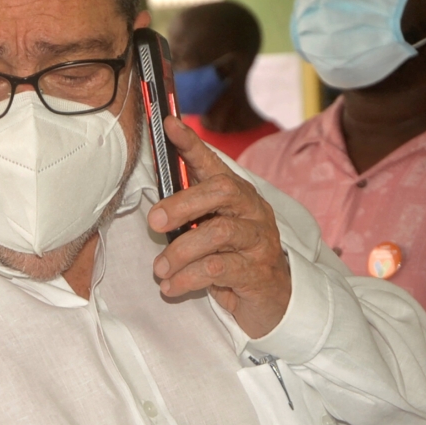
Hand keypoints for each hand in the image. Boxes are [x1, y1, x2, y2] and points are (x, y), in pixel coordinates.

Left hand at [148, 116, 290, 337]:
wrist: (272, 300)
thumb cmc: (233, 258)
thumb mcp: (210, 232)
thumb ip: (190, 216)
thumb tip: (154, 209)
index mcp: (238, 195)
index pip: (213, 163)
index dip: (191, 144)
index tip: (169, 124)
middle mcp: (253, 211)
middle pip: (221, 192)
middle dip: (182, 204)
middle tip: (154, 222)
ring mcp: (259, 241)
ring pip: (219, 233)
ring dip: (181, 251)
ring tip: (160, 268)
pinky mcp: (258, 272)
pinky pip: (218, 269)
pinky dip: (188, 278)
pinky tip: (172, 287)